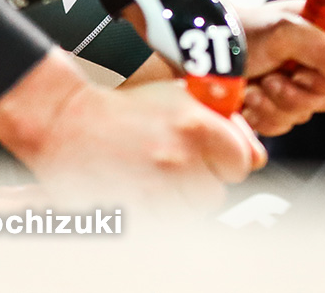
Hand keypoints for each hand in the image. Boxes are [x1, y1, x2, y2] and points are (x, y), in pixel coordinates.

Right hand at [0, 50, 264, 207]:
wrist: (68, 123)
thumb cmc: (126, 109)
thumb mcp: (183, 98)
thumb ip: (226, 124)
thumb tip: (257, 157)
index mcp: (196, 126)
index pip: (242, 162)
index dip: (226, 159)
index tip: (210, 155)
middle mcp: (177, 158)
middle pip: (217, 193)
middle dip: (201, 182)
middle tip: (174, 166)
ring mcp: (153, 189)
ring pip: (191, 214)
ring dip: (179, 201)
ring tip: (155, 179)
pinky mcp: (131, 212)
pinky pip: (163, 226)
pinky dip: (156, 215)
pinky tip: (141, 192)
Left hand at [233, 0, 324, 135]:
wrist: (200, 58)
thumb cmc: (236, 34)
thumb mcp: (284, 32)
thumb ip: (323, 49)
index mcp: (320, 32)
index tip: (303, 70)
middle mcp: (310, 58)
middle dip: (296, 93)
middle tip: (274, 78)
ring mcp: (293, 83)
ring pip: (305, 113)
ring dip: (276, 105)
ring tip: (257, 86)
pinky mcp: (275, 106)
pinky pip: (284, 125)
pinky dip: (264, 117)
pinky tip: (250, 100)